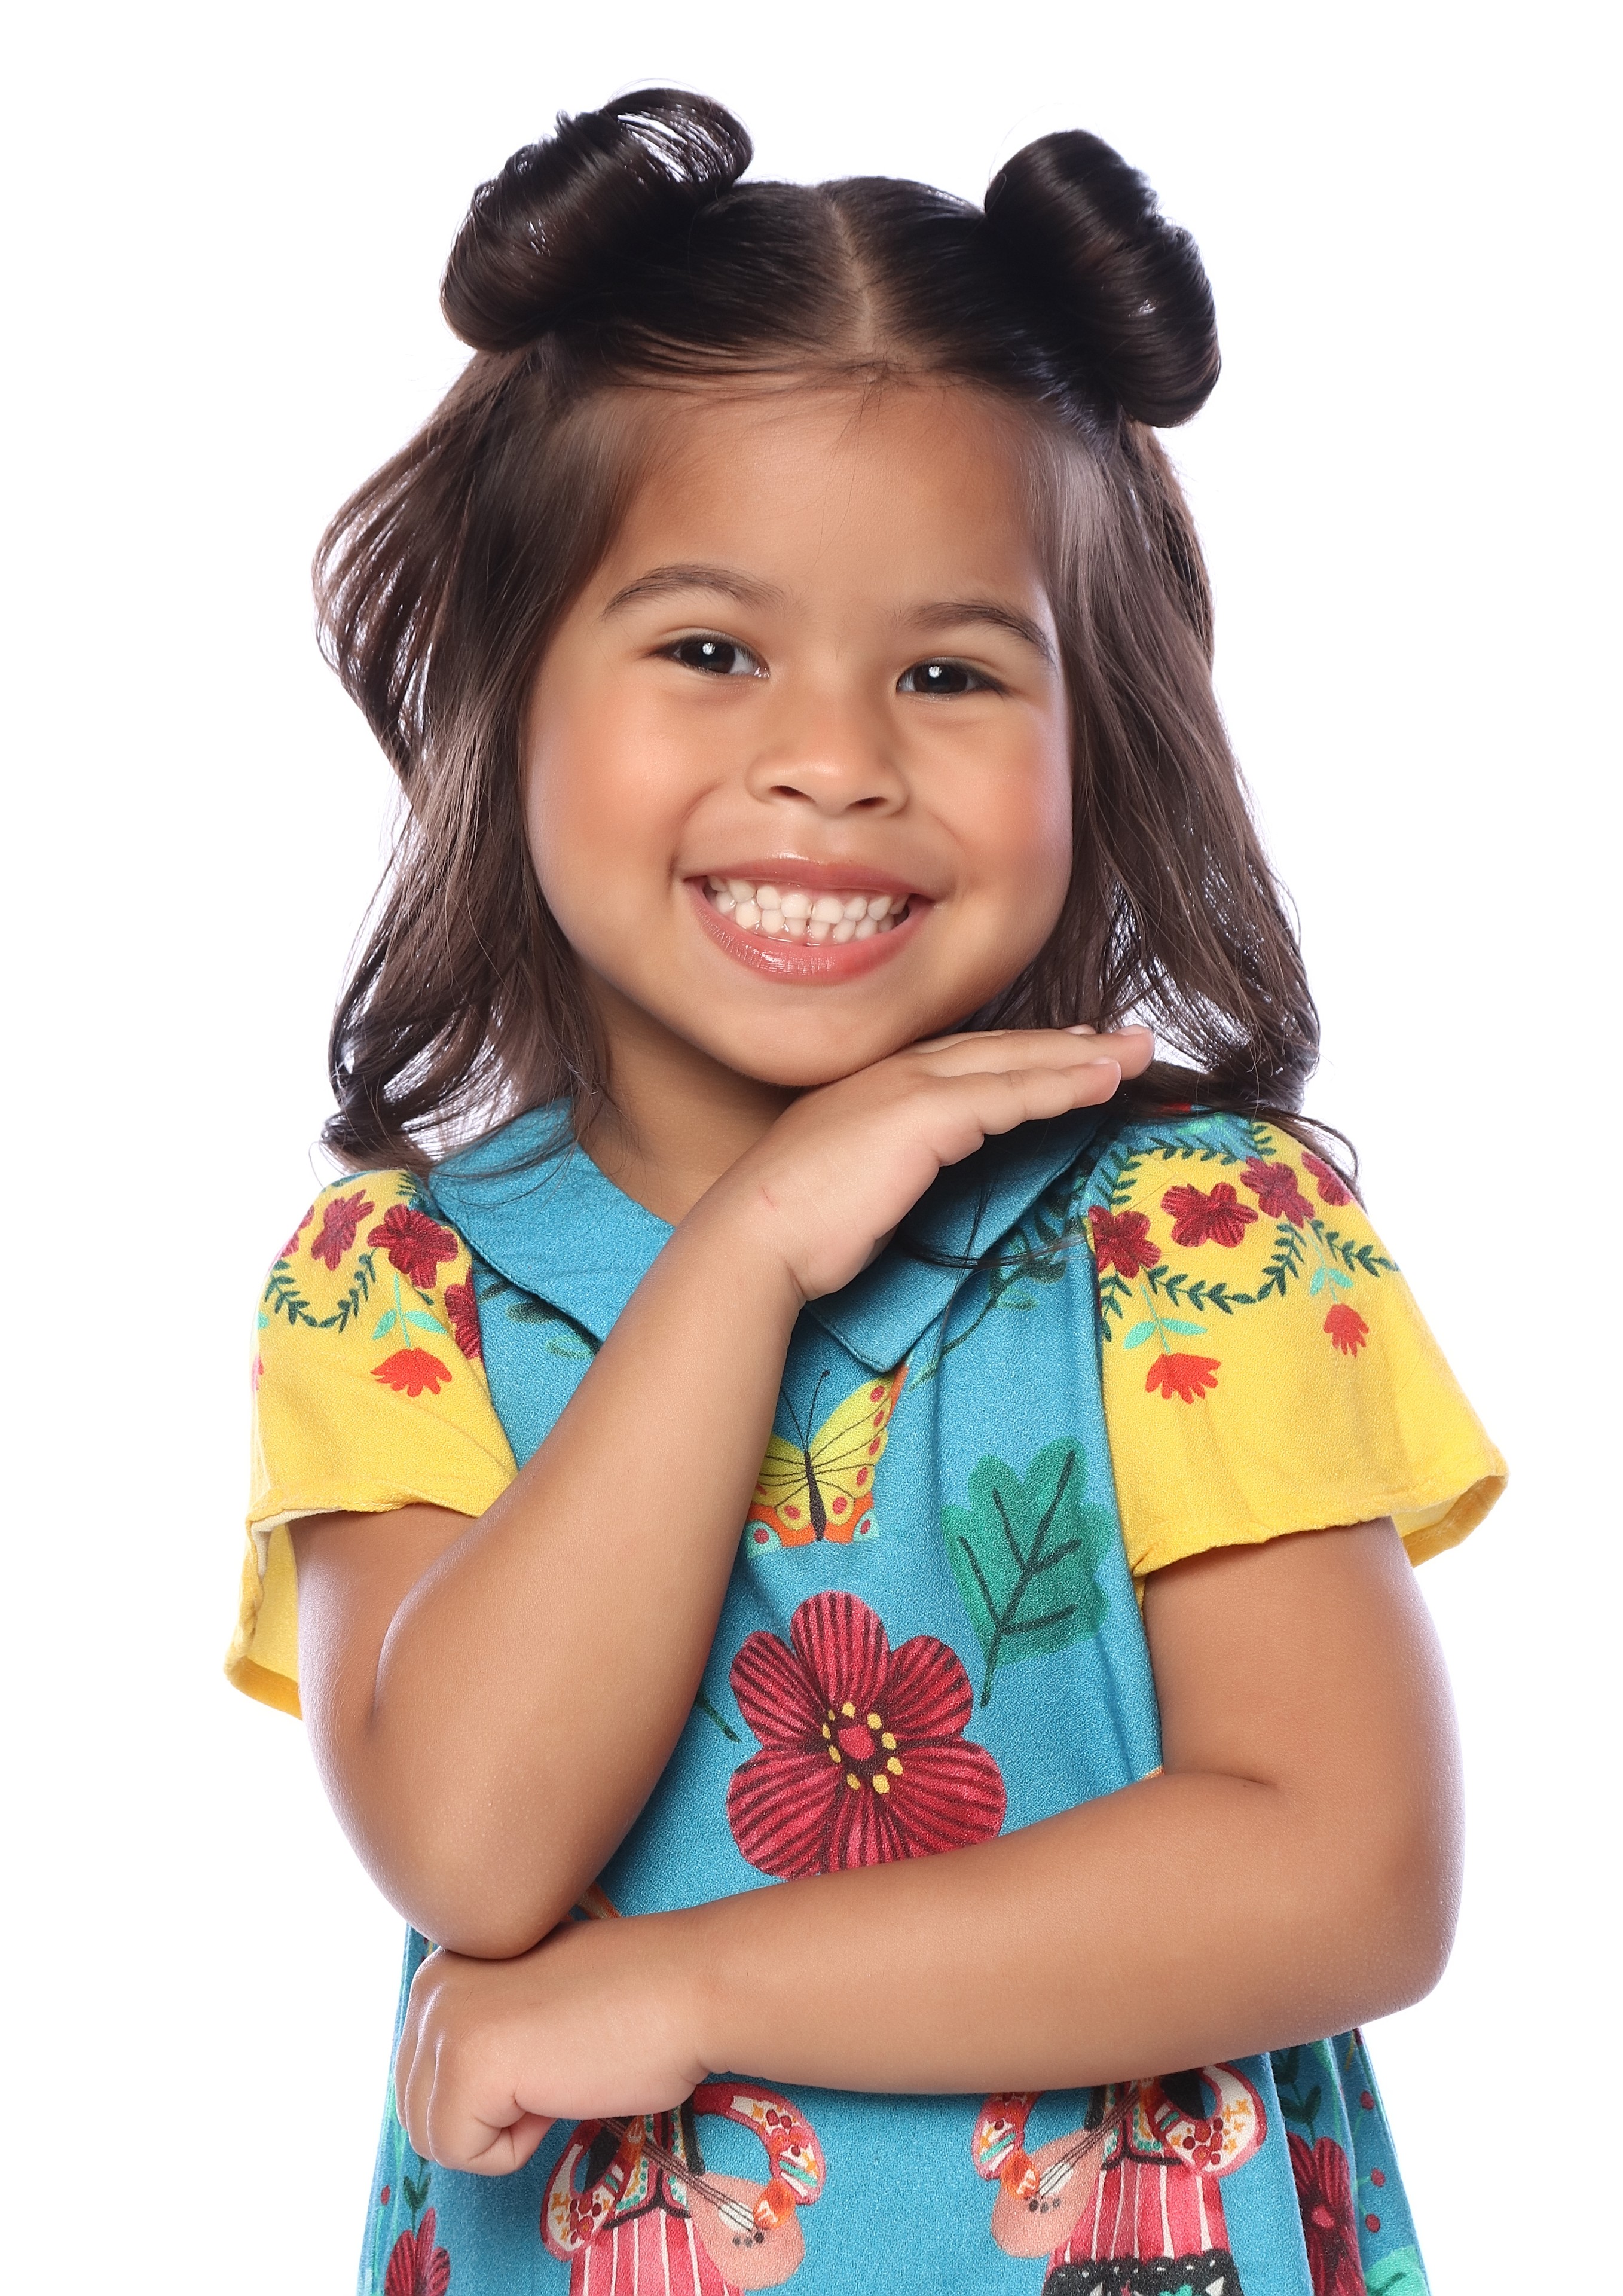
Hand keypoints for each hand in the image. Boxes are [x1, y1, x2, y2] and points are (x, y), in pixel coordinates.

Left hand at [395, 1913, 706, 2174]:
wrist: (687, 1986)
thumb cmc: (630, 2002)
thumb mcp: (524, 2007)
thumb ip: (478, 2030)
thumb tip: (455, 2095)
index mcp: (440, 1970)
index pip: (424, 2082)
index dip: (496, 2091)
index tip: (552, 2047)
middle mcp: (428, 1985)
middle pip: (419, 2113)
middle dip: (490, 2114)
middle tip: (557, 2065)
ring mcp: (444, 2021)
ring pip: (434, 2138)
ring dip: (502, 2131)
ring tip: (556, 2074)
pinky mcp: (469, 2063)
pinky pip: (463, 2155)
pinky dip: (516, 2147)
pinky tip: (559, 2088)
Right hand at [700, 1024, 1152, 1300]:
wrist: (752, 1238)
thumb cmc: (791, 1230)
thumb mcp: (851, 1186)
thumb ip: (889, 1167)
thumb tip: (907, 1181)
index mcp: (874, 1087)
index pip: (964, 1059)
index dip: (1022, 1053)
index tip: (1069, 1050)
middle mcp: (894, 1072)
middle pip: (999, 1048)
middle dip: (1068, 1041)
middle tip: (1124, 1039)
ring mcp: (910, 1087)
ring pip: (1015, 1061)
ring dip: (1083, 1055)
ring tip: (1137, 1051)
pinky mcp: (928, 1115)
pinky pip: (1012, 1094)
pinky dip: (1063, 1083)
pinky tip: (1105, 1080)